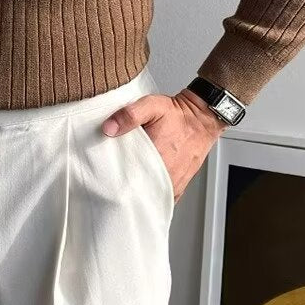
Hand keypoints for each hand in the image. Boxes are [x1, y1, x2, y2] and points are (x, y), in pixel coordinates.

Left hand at [101, 88, 228, 202]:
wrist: (201, 119)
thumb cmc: (177, 115)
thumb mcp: (151, 105)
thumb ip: (129, 115)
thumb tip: (108, 128)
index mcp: (156, 157)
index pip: (126, 178)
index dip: (112, 177)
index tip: (103, 173)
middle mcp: (164, 174)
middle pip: (135, 190)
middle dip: (122, 186)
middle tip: (111, 178)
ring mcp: (171, 183)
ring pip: (148, 198)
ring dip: (136, 192)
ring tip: (125, 183)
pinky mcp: (177, 186)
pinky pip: (160, 199)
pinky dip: (150, 197)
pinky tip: (141, 188)